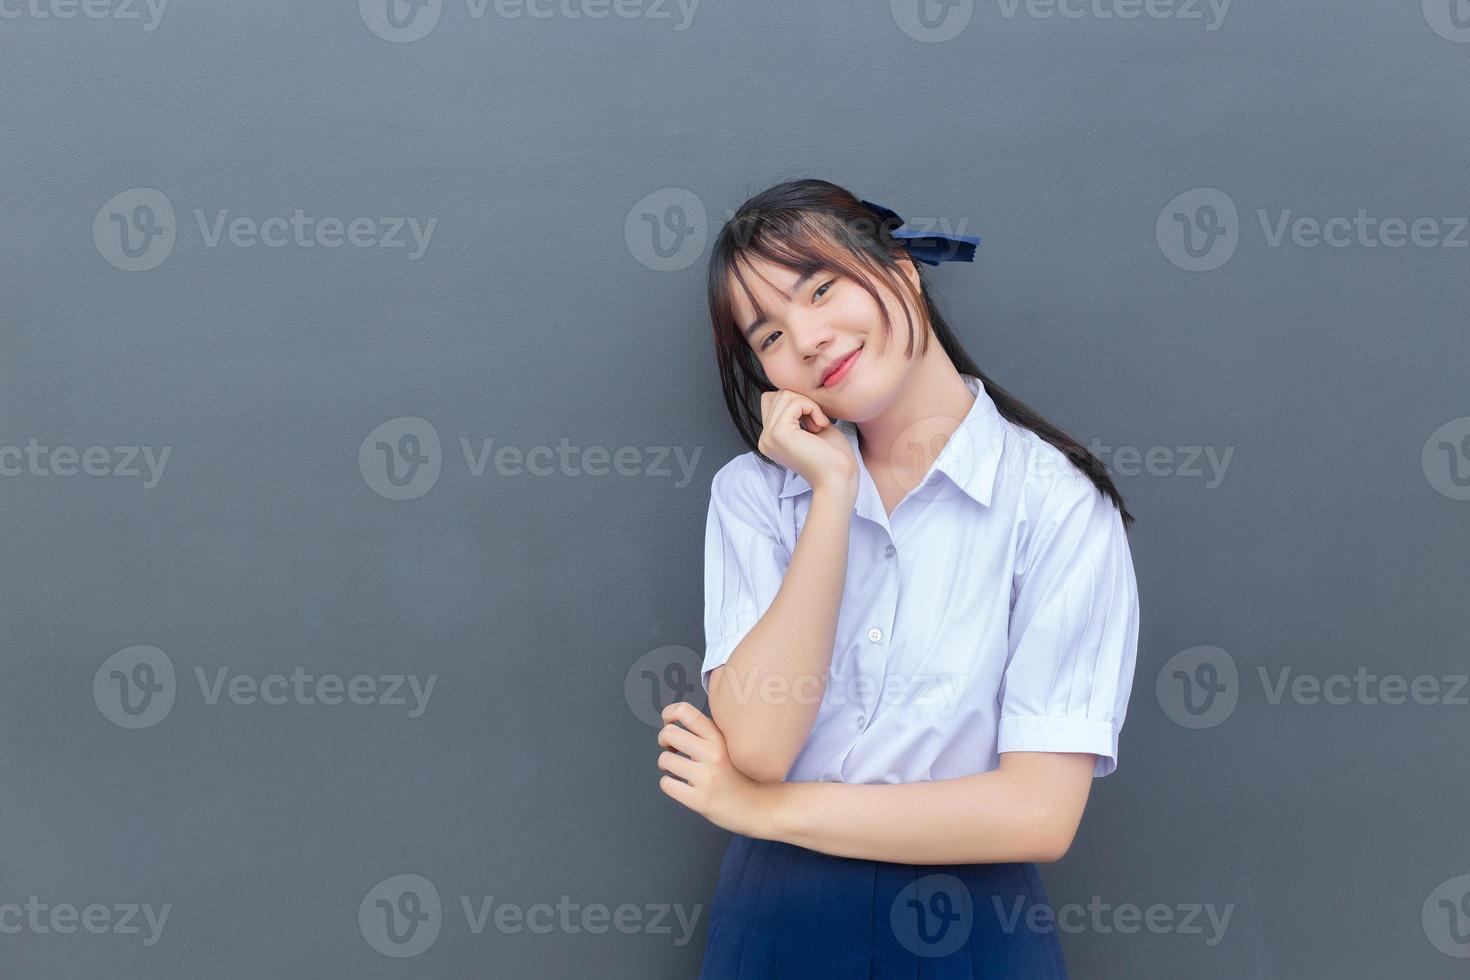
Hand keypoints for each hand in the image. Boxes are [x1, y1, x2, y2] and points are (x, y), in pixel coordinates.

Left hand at [657, 702, 774, 837]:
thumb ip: (708, 734)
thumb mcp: (729, 747)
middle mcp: (713, 754)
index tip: (669, 723)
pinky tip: (681, 785)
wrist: (759, 807)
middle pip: (669, 733)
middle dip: (664, 741)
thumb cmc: (740, 776)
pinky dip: (669, 784)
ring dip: (666, 765)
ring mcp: (706, 778)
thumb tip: (677, 722)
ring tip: (678, 770)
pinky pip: (666, 784)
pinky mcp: (699, 800)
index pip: (685, 712)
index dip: (669, 713)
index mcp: (719, 738)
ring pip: (664, 760)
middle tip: (672, 749)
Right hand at [758, 389, 857, 496]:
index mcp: (770, 439)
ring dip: (808, 404)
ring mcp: (769, 437)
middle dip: (802, 401)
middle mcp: (765, 439)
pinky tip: (820, 426)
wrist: (839, 479)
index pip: (771, 401)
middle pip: (777, 395)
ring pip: (784, 395)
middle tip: (818, 423)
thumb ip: (799, 410)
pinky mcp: (778, 434)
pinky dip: (812, 408)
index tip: (813, 420)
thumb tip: (793, 390)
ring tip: (819, 425)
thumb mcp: (812, 426)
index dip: (796, 403)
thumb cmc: (833, 456)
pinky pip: (794, 403)